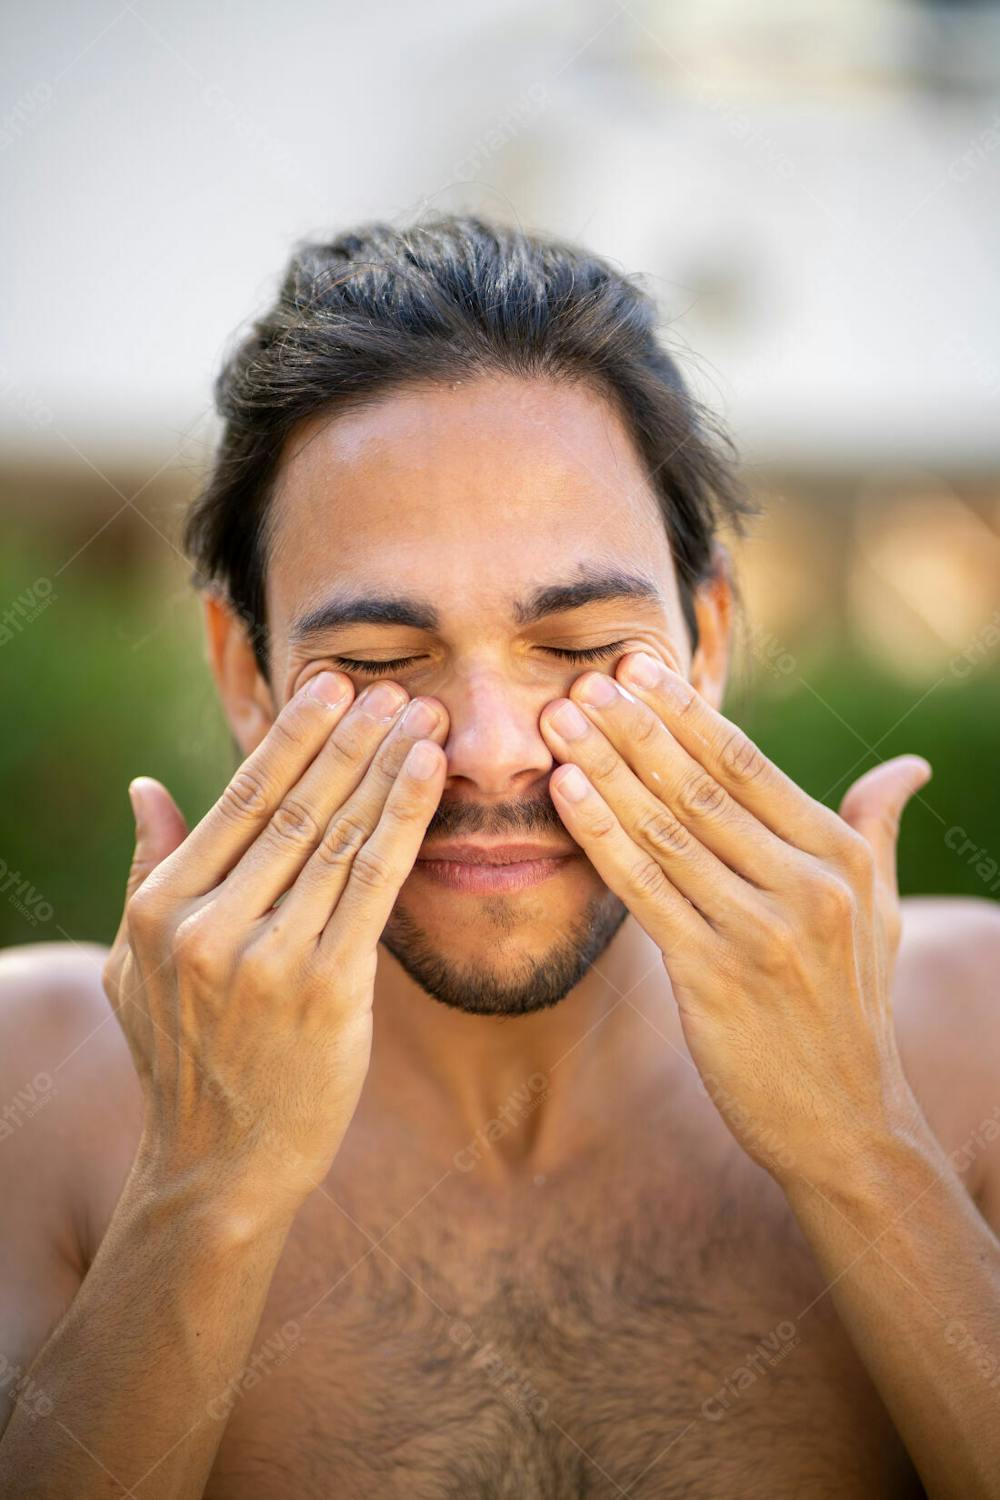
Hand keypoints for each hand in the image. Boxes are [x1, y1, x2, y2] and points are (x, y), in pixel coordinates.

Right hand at [103, 672, 447, 1221]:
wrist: (220, 1165)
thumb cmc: (183, 1058)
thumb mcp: (137, 965)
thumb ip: (147, 869)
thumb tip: (143, 788)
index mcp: (161, 907)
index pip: (239, 800)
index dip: (292, 737)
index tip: (330, 688)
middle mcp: (207, 926)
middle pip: (296, 807)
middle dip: (351, 739)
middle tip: (392, 688)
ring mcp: (266, 958)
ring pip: (340, 836)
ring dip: (387, 766)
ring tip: (423, 716)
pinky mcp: (326, 989)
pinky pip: (373, 884)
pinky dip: (405, 820)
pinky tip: (431, 774)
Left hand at [539, 651, 930, 1185]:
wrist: (848, 1123)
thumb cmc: (853, 1008)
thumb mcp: (878, 911)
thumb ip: (874, 830)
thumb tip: (909, 769)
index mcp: (838, 857)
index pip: (748, 764)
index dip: (685, 713)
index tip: (635, 668)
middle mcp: (805, 885)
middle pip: (700, 785)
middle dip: (634, 727)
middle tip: (581, 678)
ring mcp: (760, 931)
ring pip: (666, 828)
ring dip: (605, 768)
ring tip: (558, 722)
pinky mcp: (714, 976)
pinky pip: (644, 889)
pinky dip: (600, 835)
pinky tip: (564, 793)